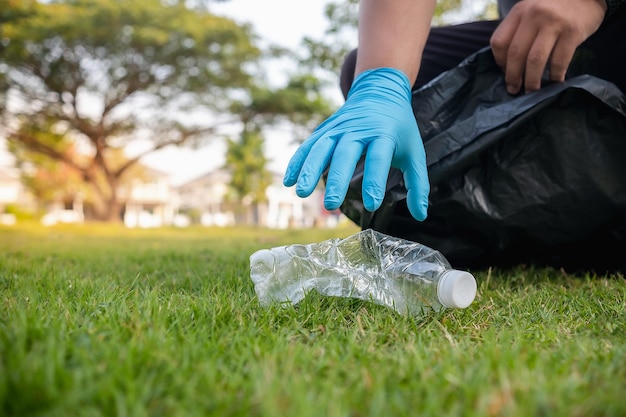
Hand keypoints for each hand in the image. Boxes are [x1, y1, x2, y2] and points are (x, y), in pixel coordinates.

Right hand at [283, 68, 429, 220]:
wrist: (380, 92)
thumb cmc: (400, 129)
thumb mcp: (415, 153)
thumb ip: (418, 184)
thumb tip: (421, 215)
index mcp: (384, 134)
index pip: (379, 158)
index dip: (375, 180)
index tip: (372, 204)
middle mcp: (358, 130)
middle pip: (345, 154)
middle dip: (337, 179)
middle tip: (332, 205)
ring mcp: (338, 128)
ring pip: (321, 148)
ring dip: (310, 170)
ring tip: (301, 192)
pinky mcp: (325, 129)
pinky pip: (309, 145)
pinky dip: (298, 161)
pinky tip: (289, 180)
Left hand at [490, 0, 605, 93]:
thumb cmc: (554, 9)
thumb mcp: (530, 12)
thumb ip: (518, 31)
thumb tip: (507, 66)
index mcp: (519, 12)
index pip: (499, 42)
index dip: (499, 61)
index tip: (504, 72)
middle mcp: (534, 15)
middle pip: (516, 53)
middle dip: (513, 76)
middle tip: (514, 89)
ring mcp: (554, 23)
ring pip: (535, 60)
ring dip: (532, 81)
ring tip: (531, 91)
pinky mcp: (573, 31)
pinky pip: (559, 61)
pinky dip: (555, 76)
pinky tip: (554, 82)